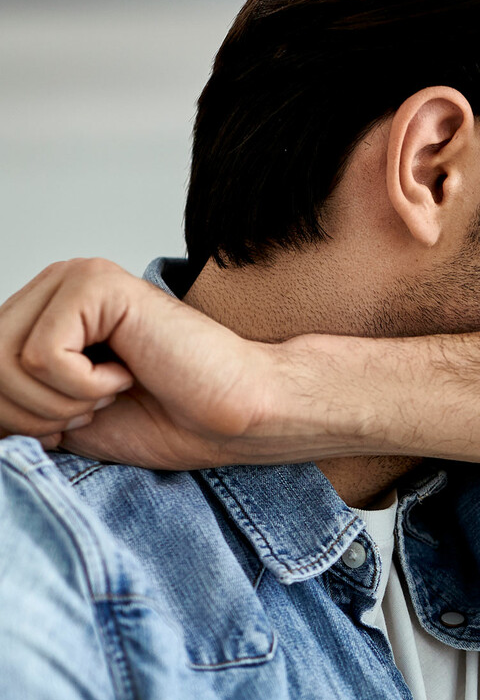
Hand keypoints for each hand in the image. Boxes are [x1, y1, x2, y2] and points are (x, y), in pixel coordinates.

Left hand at [0, 259, 294, 467]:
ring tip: (114, 388)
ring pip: (4, 362)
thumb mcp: (60, 421)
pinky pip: (42, 355)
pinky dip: (86, 385)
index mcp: (40, 316)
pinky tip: (130, 371)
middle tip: (100, 405)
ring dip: (63, 401)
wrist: (236, 417)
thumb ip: (10, 403)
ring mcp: (73, 278)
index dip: (18, 417)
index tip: (82, 415)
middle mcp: (51, 287)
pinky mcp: (96, 283)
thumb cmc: (167, 419)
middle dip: (36, 413)